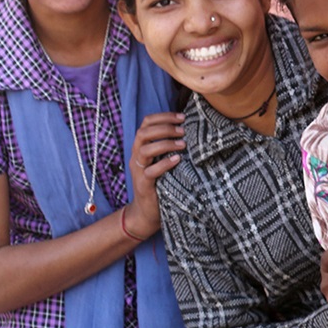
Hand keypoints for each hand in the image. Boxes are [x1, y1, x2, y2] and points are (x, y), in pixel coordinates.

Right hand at [125, 112, 184, 238]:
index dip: (163, 117)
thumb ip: (170, 146)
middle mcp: (136, 155)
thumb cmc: (160, 182)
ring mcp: (138, 170)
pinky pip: (150, 171)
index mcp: (141, 146)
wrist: (147, 211)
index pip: (146, 123)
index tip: (182, 117)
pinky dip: (164, 164)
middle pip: (143, 133)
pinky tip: (178, 160)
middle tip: (183, 130)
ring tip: (183, 145)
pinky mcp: (143, 184)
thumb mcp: (163, 160)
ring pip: (145, 150)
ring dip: (165, 144)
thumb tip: (191, 129)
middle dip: (165, 128)